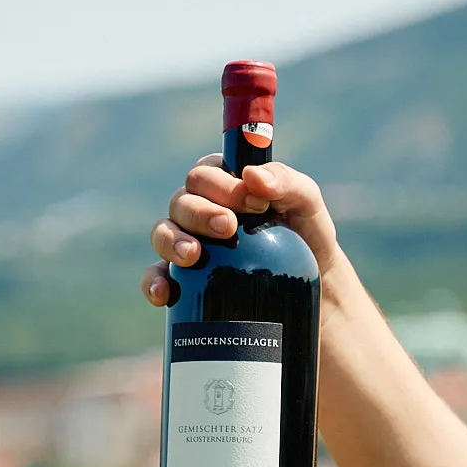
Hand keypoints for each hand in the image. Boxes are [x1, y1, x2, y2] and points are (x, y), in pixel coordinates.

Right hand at [141, 156, 339, 304]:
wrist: (313, 291)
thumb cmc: (307, 237)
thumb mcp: (307, 206)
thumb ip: (287, 183)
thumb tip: (252, 177)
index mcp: (225, 185)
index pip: (208, 173)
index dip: (223, 184)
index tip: (252, 203)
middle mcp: (200, 211)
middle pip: (182, 200)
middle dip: (200, 212)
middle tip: (228, 228)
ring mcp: (188, 244)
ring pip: (163, 232)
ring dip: (172, 241)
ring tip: (192, 255)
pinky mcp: (182, 280)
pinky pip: (155, 276)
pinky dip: (153, 282)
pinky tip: (163, 293)